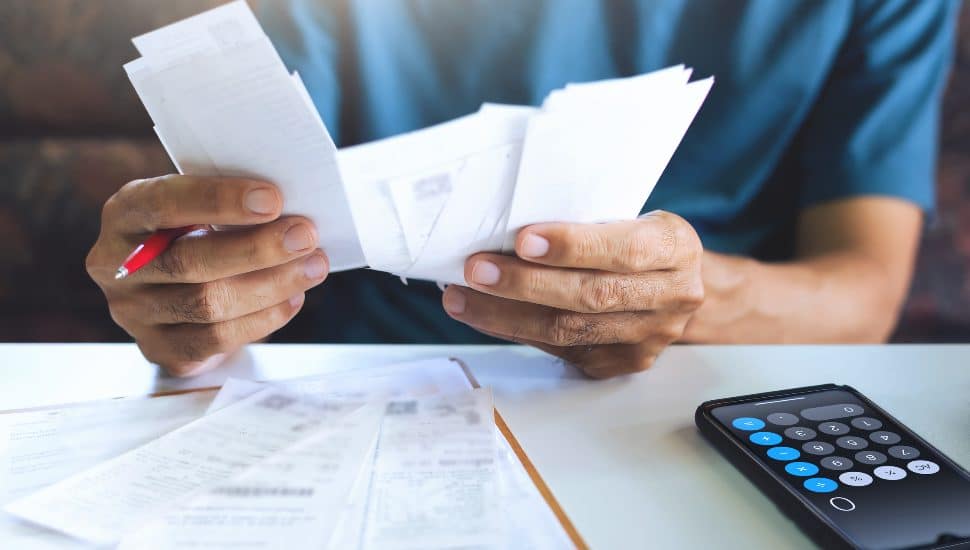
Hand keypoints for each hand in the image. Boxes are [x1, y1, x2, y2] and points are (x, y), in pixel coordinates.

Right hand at [86, 175, 327, 375]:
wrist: (179, 289)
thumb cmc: (199, 234)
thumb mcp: (201, 209)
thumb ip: (229, 205)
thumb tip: (291, 206)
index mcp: (125, 214)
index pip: (163, 203)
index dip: (219, 200)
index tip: (272, 199)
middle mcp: (117, 266)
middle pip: (189, 261)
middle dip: (257, 249)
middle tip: (304, 236)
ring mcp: (133, 313)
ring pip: (207, 304)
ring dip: (271, 284)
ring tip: (313, 265)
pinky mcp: (159, 349)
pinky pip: (216, 339)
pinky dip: (263, 318)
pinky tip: (293, 298)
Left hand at [442, 211, 703, 377]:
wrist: (680, 285)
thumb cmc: (641, 240)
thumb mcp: (633, 215)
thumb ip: (590, 221)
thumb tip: (509, 225)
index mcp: (676, 248)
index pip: (624, 250)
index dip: (572, 247)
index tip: (523, 240)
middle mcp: (671, 296)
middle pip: (591, 296)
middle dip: (525, 284)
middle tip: (476, 270)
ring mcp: (650, 337)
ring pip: (571, 331)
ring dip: (507, 315)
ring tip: (463, 298)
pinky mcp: (624, 363)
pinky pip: (562, 350)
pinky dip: (516, 331)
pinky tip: (484, 316)